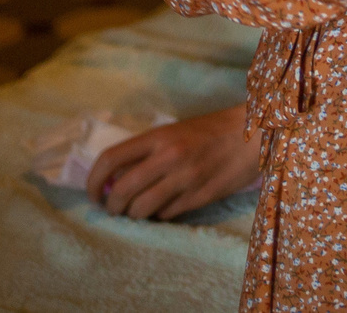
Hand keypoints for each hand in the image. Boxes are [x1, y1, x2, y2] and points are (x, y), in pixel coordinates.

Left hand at [88, 104, 262, 219]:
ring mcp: (185, 179)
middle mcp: (168, 157)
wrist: (252, 133)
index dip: (93, 181)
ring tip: (139, 211)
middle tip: (114, 209)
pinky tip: (166, 207)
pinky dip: (160, 215)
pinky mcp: (200, 197)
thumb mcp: (174, 132)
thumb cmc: (210, 131)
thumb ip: (147, 152)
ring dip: (134, 215)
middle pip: (122, 191)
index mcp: (158, 137)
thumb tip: (115, 179)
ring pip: (142, 209)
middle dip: (112, 206)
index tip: (93, 194)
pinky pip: (167, 215)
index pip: (110, 159)